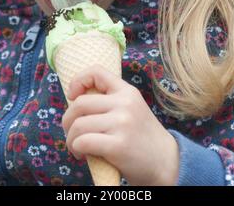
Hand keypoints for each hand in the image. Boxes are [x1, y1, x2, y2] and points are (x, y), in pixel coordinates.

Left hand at [61, 64, 178, 185]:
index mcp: (127, 91)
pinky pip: (83, 142)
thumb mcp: (131, 109)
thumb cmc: (141, 136)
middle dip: (67, 119)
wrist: (166, 162)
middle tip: (71, 131)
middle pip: (80, 103)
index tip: (73, 96)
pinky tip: (82, 154)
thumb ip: (110, 101)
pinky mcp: (118, 145)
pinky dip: (76, 148)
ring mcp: (122, 124)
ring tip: (77, 146)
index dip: (78, 80)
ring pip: (78, 125)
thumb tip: (74, 100)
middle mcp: (125, 104)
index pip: (96, 71)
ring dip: (71, 138)